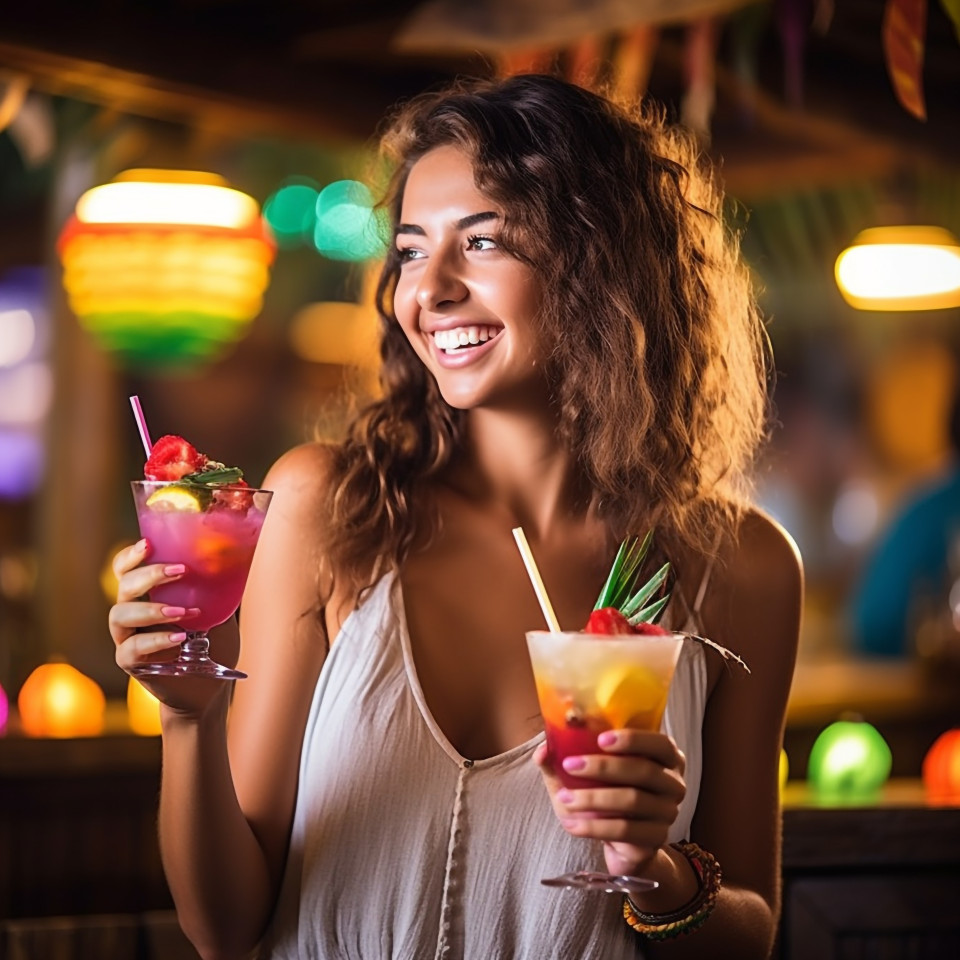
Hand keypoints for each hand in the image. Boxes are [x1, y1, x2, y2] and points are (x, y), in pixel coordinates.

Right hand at [108, 538, 234, 715]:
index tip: (148, 544)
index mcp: (146, 595)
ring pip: (120, 615)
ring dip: (152, 609)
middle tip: (180, 570)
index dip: (131, 555)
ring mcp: (126, 638)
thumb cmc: (211, 642)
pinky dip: (156, 640)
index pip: (127, 569)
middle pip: (125, 586)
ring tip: (182, 612)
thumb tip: (232, 558)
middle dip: (149, 575)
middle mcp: (131, 612)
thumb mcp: (219, 610)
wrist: (209, 684)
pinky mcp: (130, 662)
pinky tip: (180, 639)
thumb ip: (217, 589)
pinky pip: (132, 648)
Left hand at [534, 730, 685, 876]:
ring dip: (594, 798)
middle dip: (603, 766)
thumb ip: (563, 759)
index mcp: (665, 758)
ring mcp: (669, 813)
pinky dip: (595, 826)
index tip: (600, 739)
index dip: (634, 739)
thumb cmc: (605, 798)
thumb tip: (542, 749)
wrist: (621, 844)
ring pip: (633, 801)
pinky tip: (572, 824)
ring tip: (565, 798)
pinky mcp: (657, 838)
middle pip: (644, 770)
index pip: (660, 743)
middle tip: (570, 765)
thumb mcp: (584, 777)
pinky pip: (626, 830)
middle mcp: (674, 784)